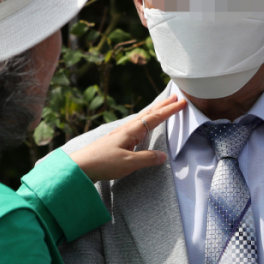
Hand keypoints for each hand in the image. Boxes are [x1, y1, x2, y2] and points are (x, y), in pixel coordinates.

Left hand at [69, 94, 185, 181]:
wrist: (81, 166)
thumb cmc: (103, 163)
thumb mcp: (128, 163)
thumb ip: (147, 159)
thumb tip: (163, 156)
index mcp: (132, 131)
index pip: (155, 118)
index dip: (170, 110)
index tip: (182, 103)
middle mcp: (127, 129)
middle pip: (149, 113)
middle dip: (164, 105)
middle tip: (176, 96)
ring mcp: (122, 133)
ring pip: (143, 118)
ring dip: (155, 111)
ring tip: (164, 106)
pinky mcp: (118, 140)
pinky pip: (137, 125)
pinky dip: (146, 120)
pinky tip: (144, 124)